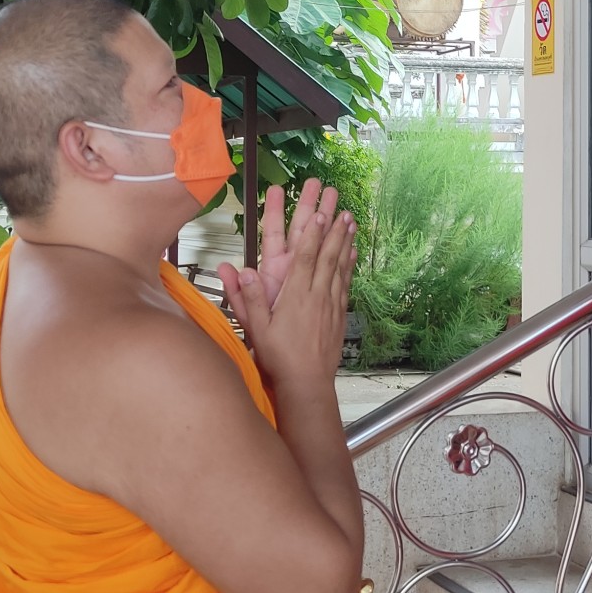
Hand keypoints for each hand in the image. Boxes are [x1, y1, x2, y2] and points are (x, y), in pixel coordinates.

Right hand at [221, 201, 353, 394]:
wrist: (307, 384)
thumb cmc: (279, 358)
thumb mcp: (257, 330)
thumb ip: (249, 299)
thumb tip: (240, 270)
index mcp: (295, 297)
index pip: (305, 258)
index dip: (312, 234)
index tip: (319, 214)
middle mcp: (317, 296)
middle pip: (327, 256)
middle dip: (333, 230)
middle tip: (340, 208)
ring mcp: (330, 305)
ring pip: (339, 266)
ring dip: (344, 242)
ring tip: (350, 221)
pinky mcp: (338, 314)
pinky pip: (345, 283)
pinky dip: (348, 265)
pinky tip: (351, 253)